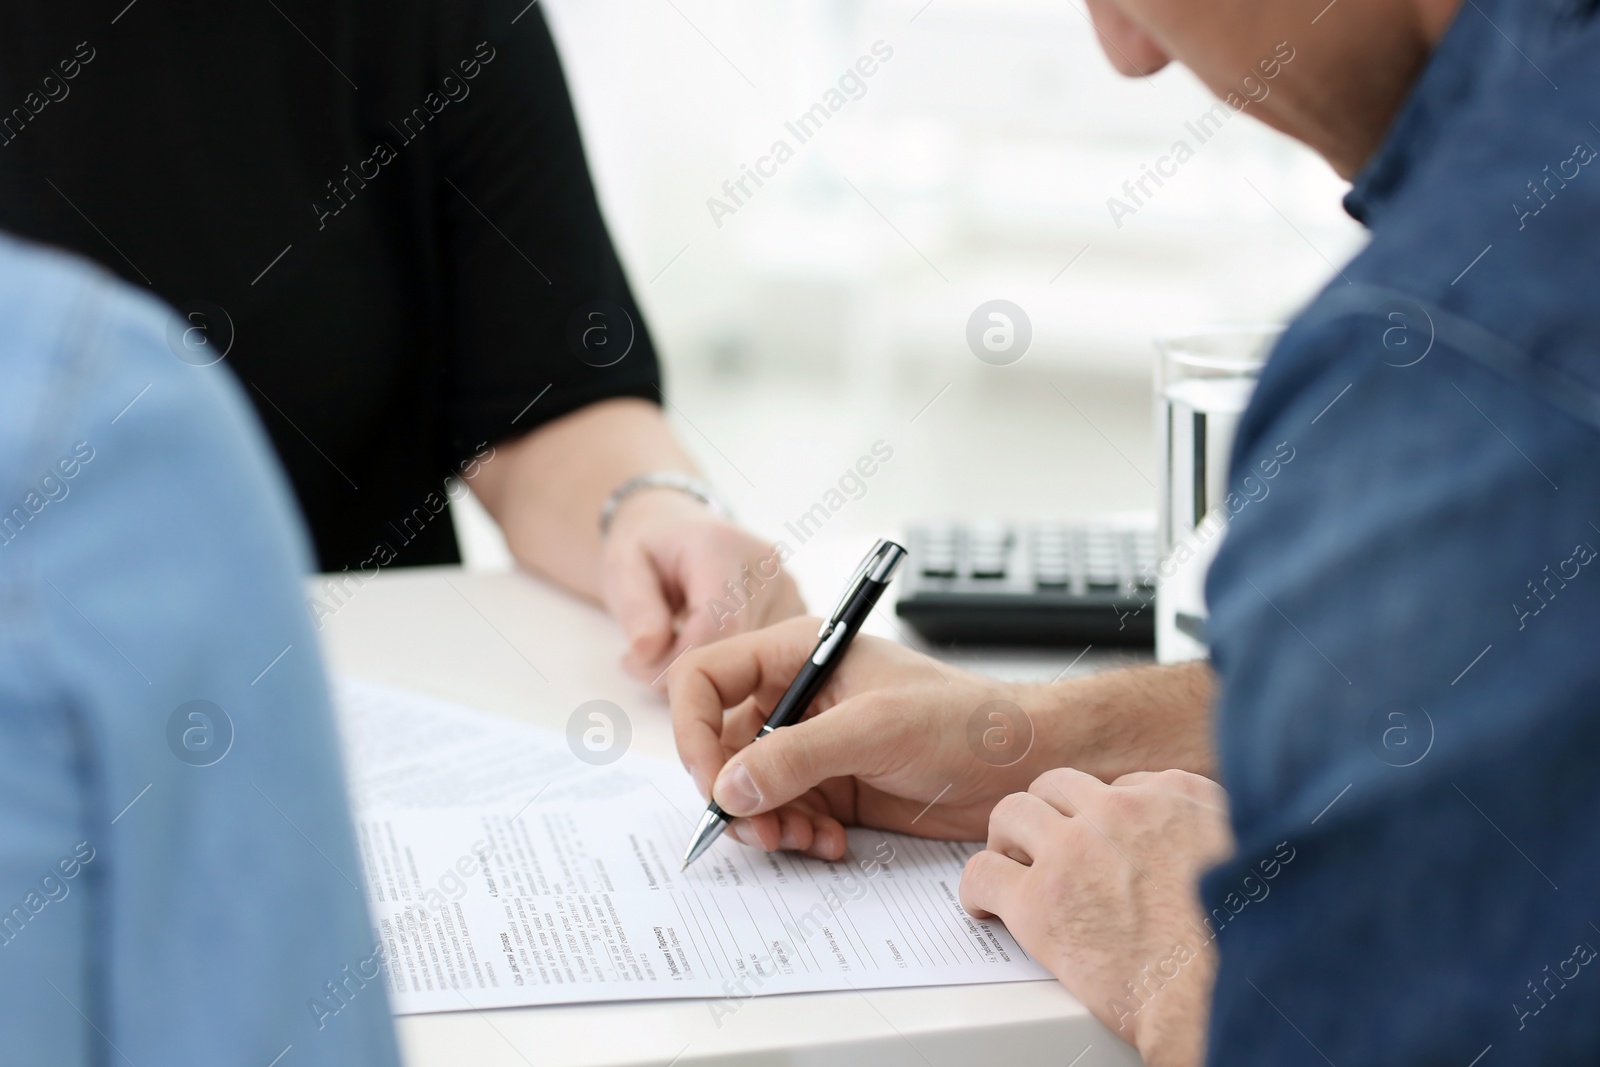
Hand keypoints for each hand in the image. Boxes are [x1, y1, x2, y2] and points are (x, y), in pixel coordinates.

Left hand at [601, 489, 804, 682]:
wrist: (676, 532)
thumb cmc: (650, 549)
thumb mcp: (622, 568)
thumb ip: (634, 609)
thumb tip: (648, 651)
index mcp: (720, 547)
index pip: (717, 622)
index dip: (679, 658)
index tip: (642, 665)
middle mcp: (766, 564)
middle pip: (736, 643)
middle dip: (688, 666)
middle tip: (648, 661)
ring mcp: (787, 588)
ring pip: (753, 657)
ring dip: (709, 670)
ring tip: (673, 645)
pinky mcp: (796, 610)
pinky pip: (766, 657)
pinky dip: (732, 665)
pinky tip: (704, 644)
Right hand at [668, 615, 1050, 860]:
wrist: (1023, 764)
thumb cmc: (965, 719)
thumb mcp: (875, 729)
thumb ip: (796, 756)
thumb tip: (728, 788)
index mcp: (796, 654)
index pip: (705, 678)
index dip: (692, 728)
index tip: (709, 780)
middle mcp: (795, 697)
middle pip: (718, 743)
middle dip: (731, 791)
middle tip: (760, 828)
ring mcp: (811, 745)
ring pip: (746, 788)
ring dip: (764, 822)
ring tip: (802, 840)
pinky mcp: (831, 788)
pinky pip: (783, 816)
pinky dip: (795, 837)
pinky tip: (831, 845)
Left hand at [960, 768, 1232, 1066]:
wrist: (1219, 997)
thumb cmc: (1240, 945)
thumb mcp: (1250, 856)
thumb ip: (1213, 829)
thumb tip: (1191, 834)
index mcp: (1174, 796)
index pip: (1118, 785)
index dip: (1102, 816)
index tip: (1098, 839)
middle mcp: (1119, 811)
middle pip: (1056, 787)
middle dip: (1046, 814)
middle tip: (1041, 845)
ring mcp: (1075, 850)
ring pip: (1012, 814)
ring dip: (1007, 840)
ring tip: (1011, 867)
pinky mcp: (1040, 901)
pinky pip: (984, 873)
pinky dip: (978, 889)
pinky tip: (987, 906)